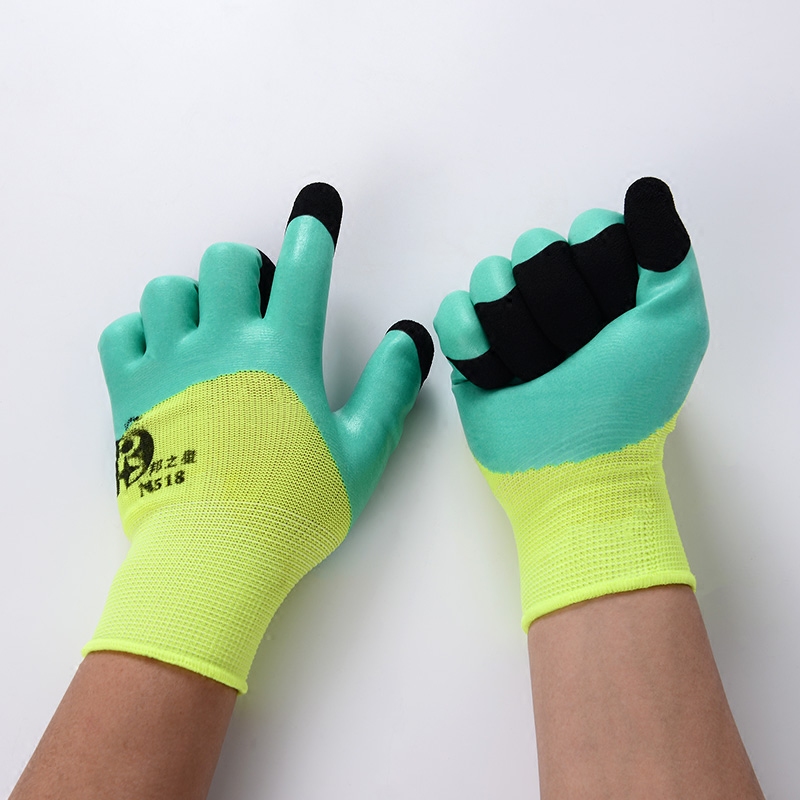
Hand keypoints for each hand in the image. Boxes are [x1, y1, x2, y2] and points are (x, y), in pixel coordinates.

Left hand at [86, 183, 433, 691]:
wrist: (213, 557)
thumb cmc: (293, 505)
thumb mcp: (362, 452)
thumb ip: (389, 388)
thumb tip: (409, 337)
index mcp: (281, 354)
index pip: (302, 269)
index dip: (313, 230)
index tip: (316, 209)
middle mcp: (221, 344)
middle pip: (225, 261)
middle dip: (248, 271)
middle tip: (258, 307)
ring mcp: (168, 365)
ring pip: (168, 288)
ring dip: (195, 300)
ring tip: (210, 334)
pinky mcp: (129, 392)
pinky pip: (123, 331)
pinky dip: (144, 332)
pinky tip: (165, 356)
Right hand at [434, 178, 707, 626]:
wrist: (574, 471)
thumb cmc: (627, 403)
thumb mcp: (674, 326)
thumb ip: (669, 252)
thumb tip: (642, 190)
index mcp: (608, 285)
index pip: (590, 231)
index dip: (600, 274)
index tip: (616, 321)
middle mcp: (558, 294)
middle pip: (534, 250)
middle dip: (557, 313)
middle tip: (574, 359)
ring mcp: (510, 318)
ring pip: (491, 276)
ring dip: (518, 334)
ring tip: (536, 375)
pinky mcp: (471, 347)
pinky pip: (453, 310)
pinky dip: (473, 344)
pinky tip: (499, 375)